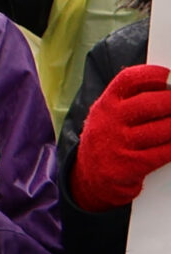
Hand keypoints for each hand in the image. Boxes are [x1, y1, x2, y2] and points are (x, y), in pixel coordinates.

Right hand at [71, 64, 170, 212]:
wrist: (90, 179)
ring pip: (163, 128)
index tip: (168, 76)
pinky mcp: (128, 166)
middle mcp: (108, 122)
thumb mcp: (108, 116)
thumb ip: (131, 100)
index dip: (153, 74)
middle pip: (151, 103)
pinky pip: (164, 152)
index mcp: (105, 105)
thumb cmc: (108, 141)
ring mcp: (117, 144)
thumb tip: (167, 88)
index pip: (129, 80)